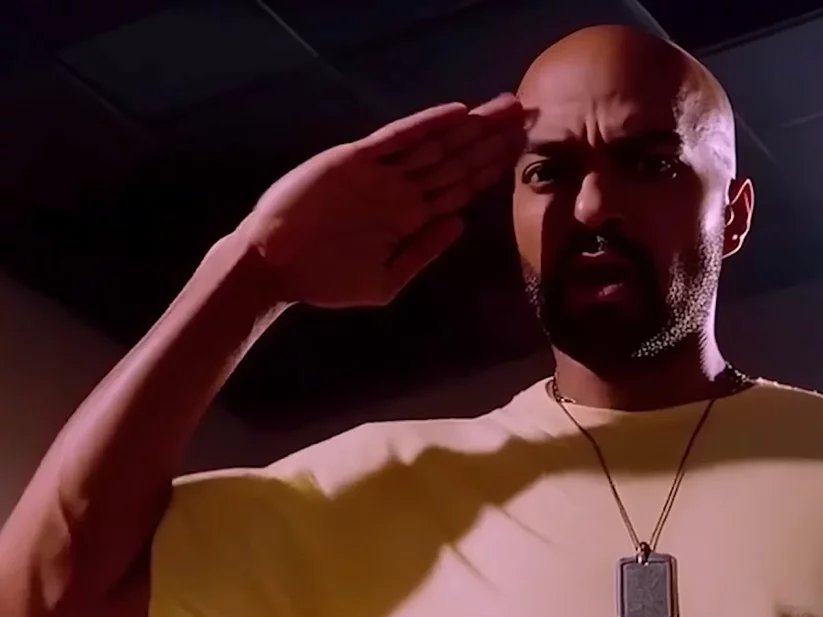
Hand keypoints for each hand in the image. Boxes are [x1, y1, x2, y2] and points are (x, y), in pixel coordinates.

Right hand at [231, 94, 525, 307]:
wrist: (273, 267)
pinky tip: (455, 113)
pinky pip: (397, 138)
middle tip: (526, 114)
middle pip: (456, 159)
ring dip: (469, 126)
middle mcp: (401, 190)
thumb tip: (461, 224)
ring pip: (435, 144)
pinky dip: (425, 124)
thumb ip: (423, 250)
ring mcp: (380, 173)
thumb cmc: (326, 280)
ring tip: (503, 107)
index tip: (523, 149)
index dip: (492, 167)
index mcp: (411, 218)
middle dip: (491, 138)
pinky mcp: (355, 160)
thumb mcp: (385, 279)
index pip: (461, 187)